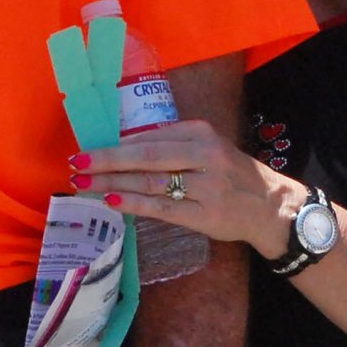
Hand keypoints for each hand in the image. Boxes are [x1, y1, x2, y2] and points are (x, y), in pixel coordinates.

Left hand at [72, 119, 297, 262]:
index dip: (116, 143)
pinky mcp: (202, 214)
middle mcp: (204, 155)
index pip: (150, 136)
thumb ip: (172, 145)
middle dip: (107, 160)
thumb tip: (121, 148)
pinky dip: (133, 204)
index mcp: (201, 133)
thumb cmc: (230, 175)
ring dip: (113, 183)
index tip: (89, 148)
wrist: (269, 206)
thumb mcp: (207, 148)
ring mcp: (204, 186)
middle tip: (77, 163)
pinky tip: (111, 201)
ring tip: (86, 184)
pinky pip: (160, 208)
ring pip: (150, 182)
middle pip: (146, 155)